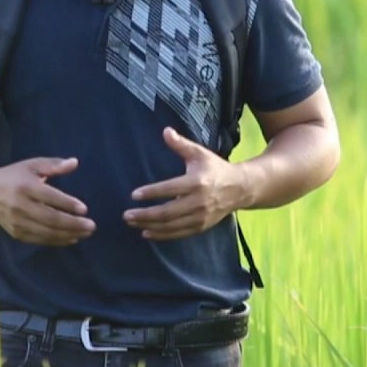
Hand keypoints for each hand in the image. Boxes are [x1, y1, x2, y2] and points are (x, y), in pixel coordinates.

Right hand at [0, 157, 95, 245]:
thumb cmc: (15, 176)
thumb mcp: (33, 165)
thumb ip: (54, 165)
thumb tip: (75, 162)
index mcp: (25, 187)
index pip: (50, 197)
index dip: (67, 204)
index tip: (84, 209)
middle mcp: (21, 206)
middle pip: (50, 218)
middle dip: (72, 224)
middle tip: (91, 226)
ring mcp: (18, 222)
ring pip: (46, 232)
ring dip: (68, 234)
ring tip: (85, 233)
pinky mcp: (16, 233)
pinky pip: (40, 240)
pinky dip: (57, 241)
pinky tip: (71, 238)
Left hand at [123, 127, 246, 240]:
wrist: (239, 188)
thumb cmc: (215, 168)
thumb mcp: (199, 153)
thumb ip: (181, 144)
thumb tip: (165, 131)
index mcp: (197, 182)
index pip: (170, 189)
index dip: (151, 193)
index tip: (134, 195)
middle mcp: (198, 202)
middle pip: (167, 212)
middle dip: (145, 214)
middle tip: (126, 215)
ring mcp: (200, 217)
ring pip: (171, 225)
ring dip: (150, 225)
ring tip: (132, 222)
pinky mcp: (201, 226)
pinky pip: (178, 233)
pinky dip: (161, 235)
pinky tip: (146, 233)